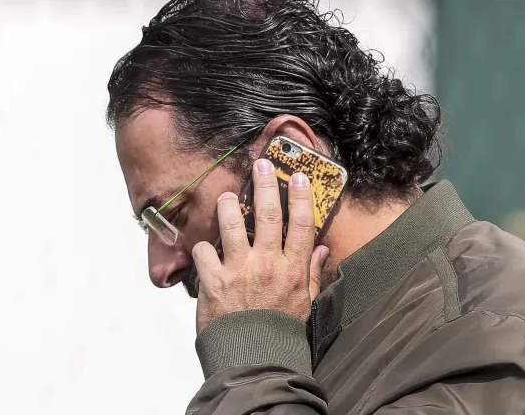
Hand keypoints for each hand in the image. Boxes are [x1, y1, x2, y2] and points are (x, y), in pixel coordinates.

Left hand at [192, 159, 329, 332]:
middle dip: (265, 184)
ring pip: (233, 224)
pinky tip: (204, 248)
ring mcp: (239, 271)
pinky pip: (203, 252)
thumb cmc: (281, 334)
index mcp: (292, 269)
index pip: (302, 225)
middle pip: (268, 215)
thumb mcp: (305, 304)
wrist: (253, 361)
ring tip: (228, 196)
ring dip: (229, 206)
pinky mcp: (213, 281)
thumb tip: (322, 250)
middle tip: (261, 164)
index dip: (301, 197)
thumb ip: (311, 273)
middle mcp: (267, 264)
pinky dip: (202, 247)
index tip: (298, 177)